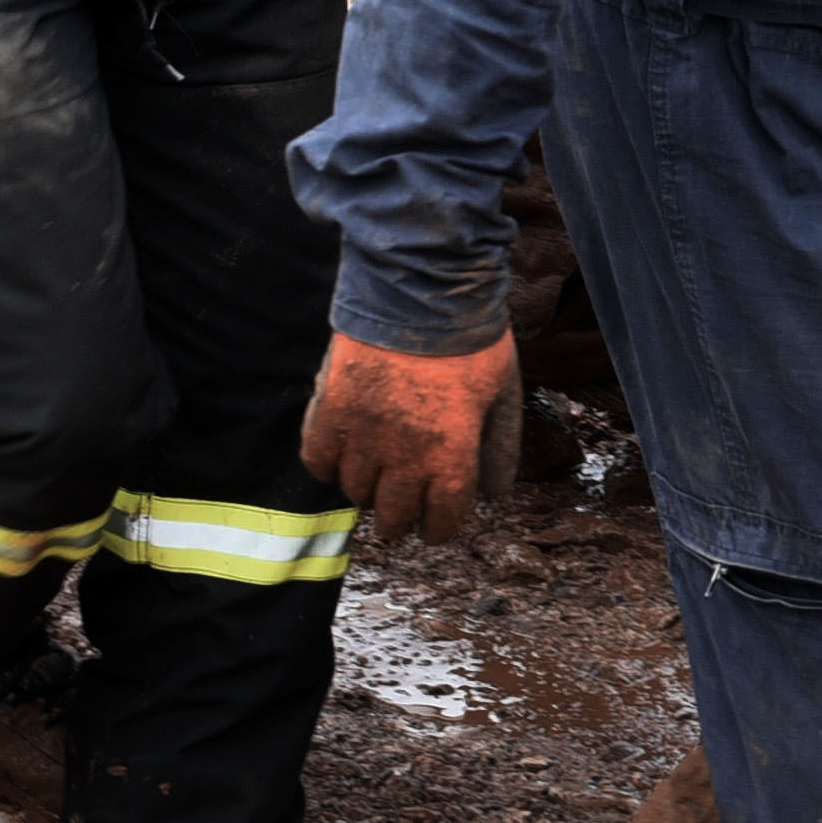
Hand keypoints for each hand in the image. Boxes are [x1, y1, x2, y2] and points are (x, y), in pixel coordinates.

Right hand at [308, 330, 522, 544]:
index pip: (442, 517)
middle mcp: (405, 456)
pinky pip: (318, 458)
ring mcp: (365, 434)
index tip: (435, 530)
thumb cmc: (472, 342)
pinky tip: (337, 461)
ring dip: (365, 494)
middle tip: (398, 520)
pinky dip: (325, 467)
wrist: (422, 292)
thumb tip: (496, 494)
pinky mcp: (332, 409)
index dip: (439, 530)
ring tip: (371, 486)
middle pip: (393, 514)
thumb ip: (501, 449)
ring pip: (355, 491)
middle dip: (398, 523)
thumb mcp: (504, 395)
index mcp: (452, 455)